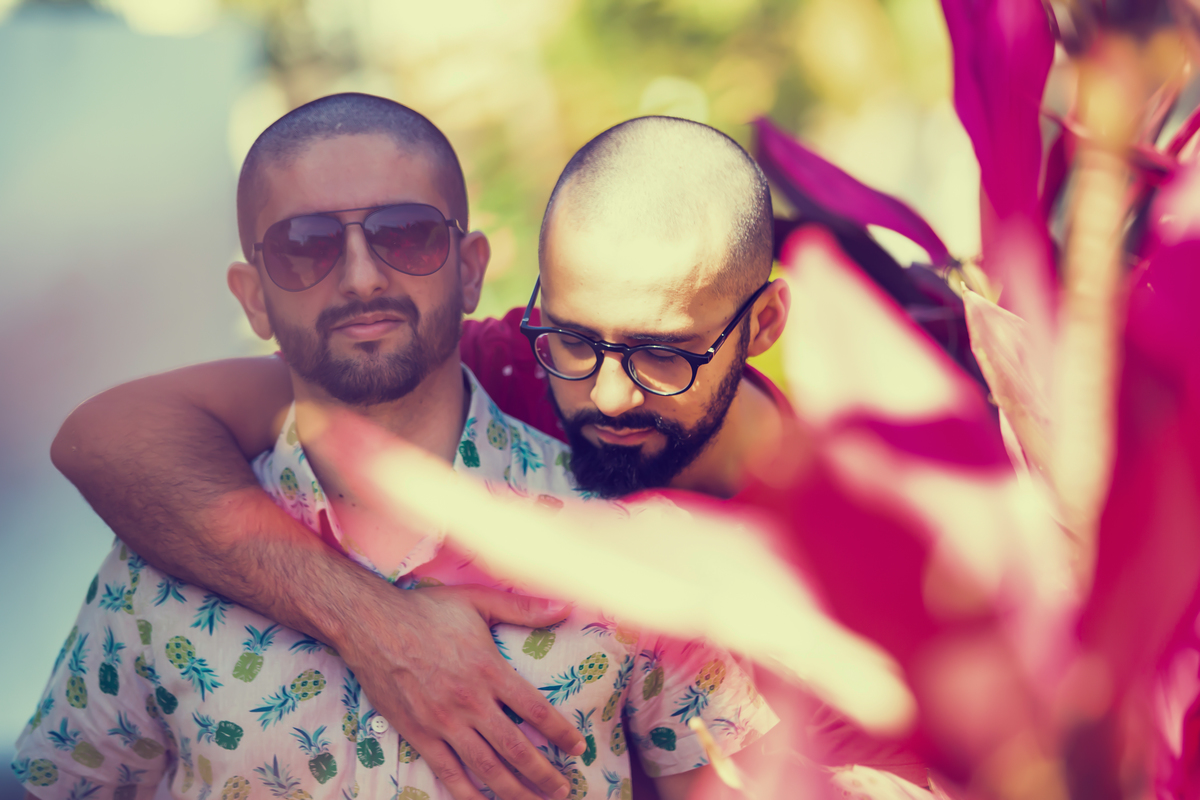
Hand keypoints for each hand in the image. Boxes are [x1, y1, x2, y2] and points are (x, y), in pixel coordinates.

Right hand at [335, 583, 584, 799]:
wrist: (370, 624)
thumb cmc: (426, 610)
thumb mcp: (478, 601)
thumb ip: (522, 608)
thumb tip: (563, 608)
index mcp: (489, 670)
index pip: (536, 711)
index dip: (562, 734)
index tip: (578, 748)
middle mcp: (470, 702)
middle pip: (516, 749)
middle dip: (544, 774)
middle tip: (563, 789)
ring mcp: (442, 722)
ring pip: (487, 768)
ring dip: (514, 791)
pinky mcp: (418, 734)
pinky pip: (448, 773)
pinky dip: (468, 794)